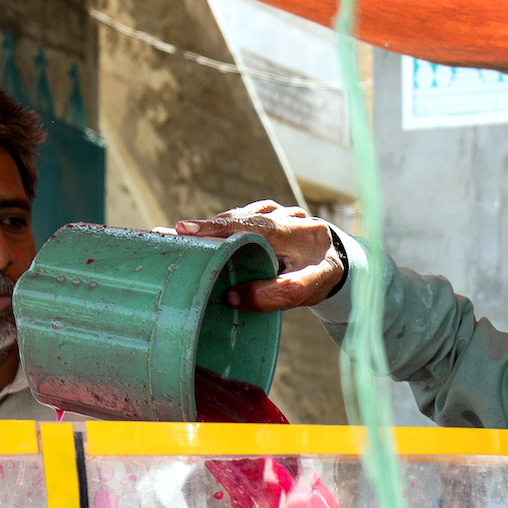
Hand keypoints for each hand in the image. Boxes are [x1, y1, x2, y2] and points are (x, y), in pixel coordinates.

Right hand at [172, 200, 343, 309]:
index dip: (220, 231)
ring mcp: (277, 211)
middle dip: (207, 228)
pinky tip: (200, 239)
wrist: (334, 263)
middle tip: (172, 233)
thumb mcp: (304, 291)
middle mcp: (288, 215)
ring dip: (211, 229)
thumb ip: (276, 294)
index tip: (186, 230)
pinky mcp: (267, 212)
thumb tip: (232, 296)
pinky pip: (240, 219)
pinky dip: (220, 229)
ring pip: (238, 219)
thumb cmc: (316, 278)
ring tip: (179, 238)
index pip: (255, 229)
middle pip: (241, 220)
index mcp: (300, 233)